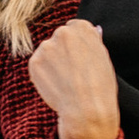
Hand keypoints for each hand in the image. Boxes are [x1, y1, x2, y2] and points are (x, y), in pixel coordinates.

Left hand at [27, 18, 121, 138]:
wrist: (87, 110)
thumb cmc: (101, 87)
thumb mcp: (104, 58)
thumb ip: (95, 41)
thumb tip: (95, 29)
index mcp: (82, 27)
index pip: (74, 28)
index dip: (77, 46)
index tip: (80, 60)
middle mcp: (63, 32)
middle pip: (59, 38)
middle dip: (62, 52)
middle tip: (73, 73)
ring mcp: (46, 46)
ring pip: (47, 52)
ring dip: (52, 63)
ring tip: (65, 82)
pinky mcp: (34, 62)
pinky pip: (37, 65)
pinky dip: (43, 75)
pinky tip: (56, 86)